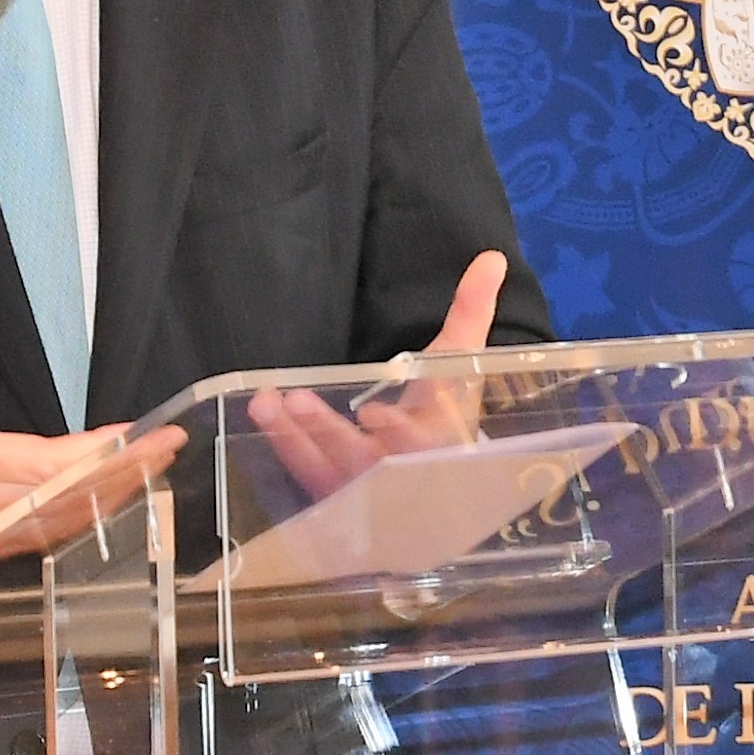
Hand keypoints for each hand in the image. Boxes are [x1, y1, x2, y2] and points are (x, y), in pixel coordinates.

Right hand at [0, 274, 177, 561]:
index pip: (46, 465)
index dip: (97, 453)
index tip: (137, 432)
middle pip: (66, 497)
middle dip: (124, 472)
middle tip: (170, 444)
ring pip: (59, 523)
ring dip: (110, 498)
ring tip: (153, 468)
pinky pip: (38, 538)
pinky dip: (79, 520)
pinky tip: (109, 501)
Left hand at [250, 250, 509, 502]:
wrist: (436, 479)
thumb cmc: (446, 412)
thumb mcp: (460, 365)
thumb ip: (471, 312)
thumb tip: (491, 257)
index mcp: (439, 442)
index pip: (421, 442)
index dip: (398, 431)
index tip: (372, 412)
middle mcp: (399, 473)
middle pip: (363, 460)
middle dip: (329, 432)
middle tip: (297, 400)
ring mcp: (362, 491)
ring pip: (324, 470)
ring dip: (292, 437)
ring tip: (265, 401)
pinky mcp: (333, 497)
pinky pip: (303, 476)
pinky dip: (282, 446)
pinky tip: (262, 413)